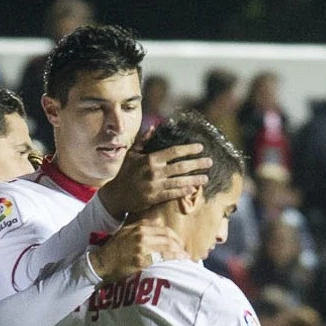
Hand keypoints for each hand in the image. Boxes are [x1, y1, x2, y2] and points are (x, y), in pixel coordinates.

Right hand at [88, 222, 186, 280]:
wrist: (100, 263)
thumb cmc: (113, 249)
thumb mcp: (126, 232)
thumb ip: (141, 225)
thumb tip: (158, 221)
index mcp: (138, 227)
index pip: (163, 229)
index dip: (174, 236)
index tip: (179, 243)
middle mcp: (141, 235)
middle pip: (168, 237)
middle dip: (179, 244)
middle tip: (184, 251)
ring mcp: (141, 247)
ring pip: (167, 247)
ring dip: (179, 252)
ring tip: (185, 257)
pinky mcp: (141, 259)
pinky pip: (162, 258)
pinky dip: (173, 259)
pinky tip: (179, 261)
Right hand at [97, 141, 211, 218]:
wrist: (116, 194)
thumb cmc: (125, 173)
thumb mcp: (132, 154)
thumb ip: (143, 140)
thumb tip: (153, 127)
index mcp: (150, 159)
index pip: (173, 152)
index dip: (188, 149)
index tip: (200, 148)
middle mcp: (154, 172)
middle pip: (180, 167)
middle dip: (197, 164)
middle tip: (210, 162)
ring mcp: (155, 185)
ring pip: (179, 181)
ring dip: (194, 179)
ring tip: (206, 178)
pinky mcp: (154, 198)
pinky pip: (172, 194)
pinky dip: (183, 192)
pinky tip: (193, 189)